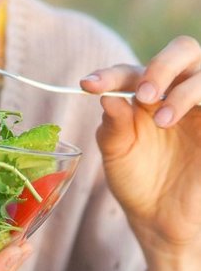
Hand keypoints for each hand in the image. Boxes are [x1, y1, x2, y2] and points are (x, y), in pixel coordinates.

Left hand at [81, 35, 200, 270]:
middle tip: (143, 94)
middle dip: (161, 66)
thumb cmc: (135, 180)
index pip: (131, 71)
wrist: (162, 220)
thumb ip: (113, 126)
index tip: (88, 86)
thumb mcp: (116, 153)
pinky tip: (176, 119)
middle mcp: (176, 92)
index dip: (110, 74)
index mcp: (144, 93)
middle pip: (183, 50)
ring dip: (182, 91)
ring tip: (160, 120)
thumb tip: (108, 98)